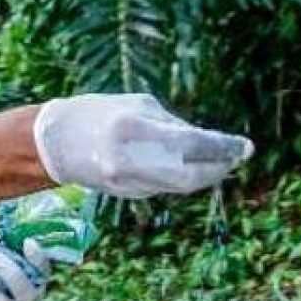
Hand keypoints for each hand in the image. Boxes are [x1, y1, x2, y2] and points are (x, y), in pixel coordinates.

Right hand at [33, 94, 254, 198]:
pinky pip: (165, 187)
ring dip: (204, 175)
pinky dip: (183, 177)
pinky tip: (192, 167)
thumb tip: (208, 142)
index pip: (191, 144)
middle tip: (237, 157)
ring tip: (222, 160)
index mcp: (133, 130)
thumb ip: (174, 125)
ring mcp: (126, 183)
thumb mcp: (139, 106)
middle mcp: (129, 162)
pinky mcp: (126, 194)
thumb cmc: (99, 113)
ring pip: (180, 186)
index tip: (246, 146)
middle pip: (190, 178)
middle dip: (218, 169)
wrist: (54, 142)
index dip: (223, 147)